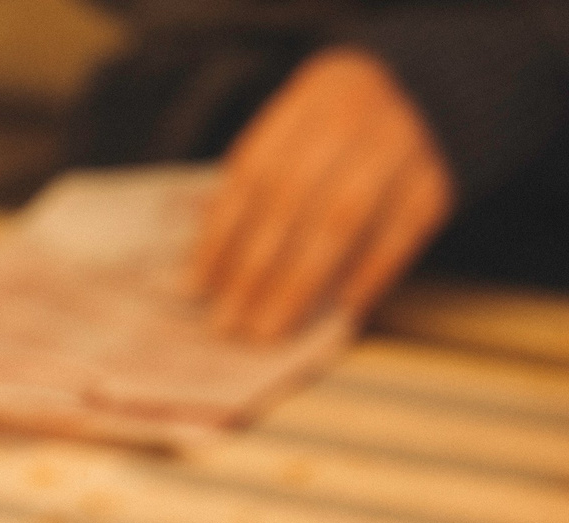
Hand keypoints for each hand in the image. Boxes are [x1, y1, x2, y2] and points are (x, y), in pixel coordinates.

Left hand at [189, 47, 454, 340]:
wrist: (435, 85)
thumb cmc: (340, 127)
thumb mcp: (297, 129)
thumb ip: (257, 183)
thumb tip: (208, 263)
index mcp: (305, 104)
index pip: (252, 176)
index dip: (221, 236)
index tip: (194, 288)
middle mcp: (351, 120)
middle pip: (293, 200)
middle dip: (254, 269)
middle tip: (226, 324)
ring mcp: (399, 146)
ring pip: (343, 220)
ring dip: (301, 282)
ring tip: (270, 329)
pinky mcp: (436, 179)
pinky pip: (400, 232)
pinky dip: (369, 273)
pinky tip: (339, 309)